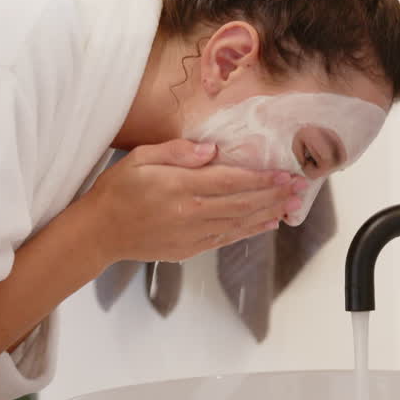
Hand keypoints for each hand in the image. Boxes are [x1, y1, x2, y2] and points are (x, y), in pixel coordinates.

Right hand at [68, 140, 307, 264]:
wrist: (99, 232)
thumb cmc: (117, 190)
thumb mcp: (140, 158)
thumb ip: (177, 153)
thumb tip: (211, 150)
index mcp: (180, 188)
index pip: (231, 182)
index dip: (261, 179)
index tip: (285, 173)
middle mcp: (191, 213)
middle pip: (242, 203)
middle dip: (274, 195)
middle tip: (300, 187)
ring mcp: (191, 235)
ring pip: (239, 223)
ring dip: (267, 213)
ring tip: (291, 205)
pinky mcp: (189, 249)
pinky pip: (226, 239)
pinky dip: (249, 232)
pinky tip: (265, 224)